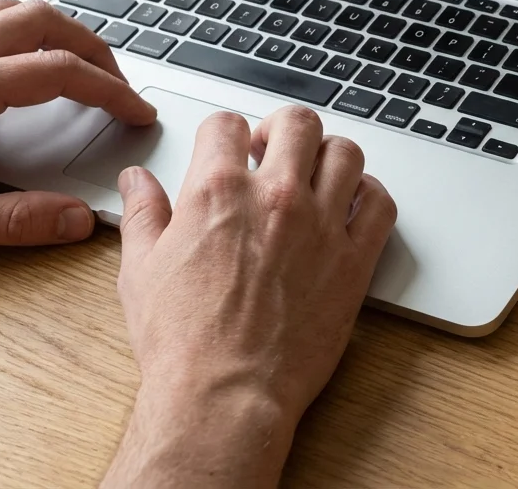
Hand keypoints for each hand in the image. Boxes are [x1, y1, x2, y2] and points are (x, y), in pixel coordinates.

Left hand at [0, 0, 155, 251]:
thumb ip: (13, 221)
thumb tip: (76, 218)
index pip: (57, 72)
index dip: (110, 91)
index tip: (136, 112)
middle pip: (42, 21)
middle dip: (94, 48)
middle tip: (118, 84)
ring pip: (10, 8)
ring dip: (57, 29)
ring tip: (81, 63)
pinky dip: (16, 27)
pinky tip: (21, 56)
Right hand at [104, 107, 395, 487]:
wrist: (224, 394)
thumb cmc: (182, 342)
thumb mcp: (140, 270)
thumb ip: (143, 214)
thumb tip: (137, 183)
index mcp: (217, 192)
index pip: (226, 124)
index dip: (224, 133)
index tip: (227, 148)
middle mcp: (274, 198)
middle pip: (297, 123)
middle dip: (282, 129)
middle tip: (273, 152)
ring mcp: (321, 226)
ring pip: (346, 153)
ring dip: (329, 156)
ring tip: (314, 174)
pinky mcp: (354, 260)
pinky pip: (380, 205)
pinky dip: (370, 195)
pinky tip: (353, 205)